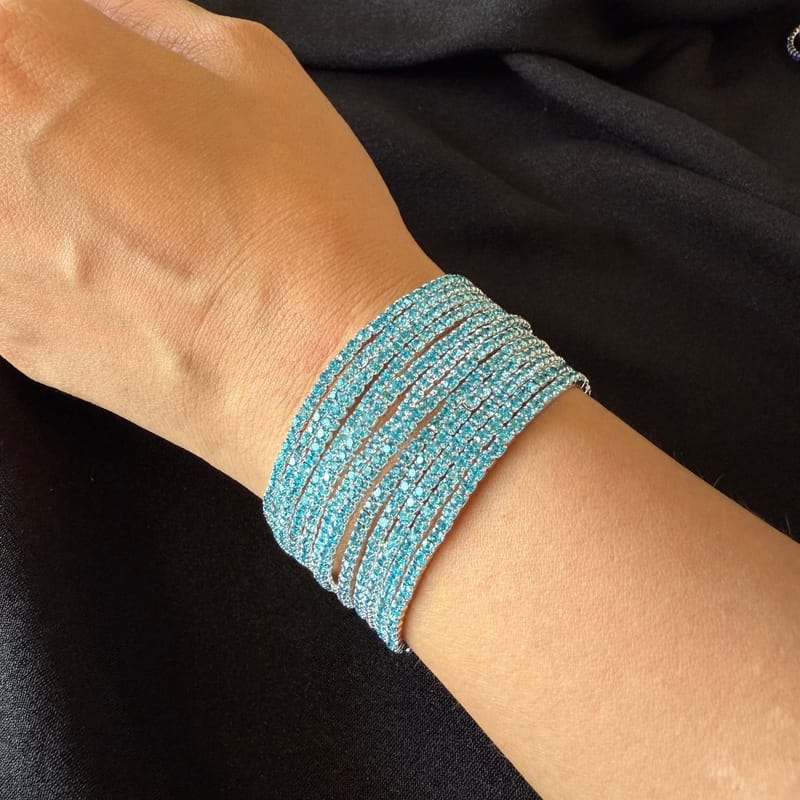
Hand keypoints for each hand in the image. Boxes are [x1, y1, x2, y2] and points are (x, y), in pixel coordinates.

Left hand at [0, 0, 442, 494]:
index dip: (54, 43)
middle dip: (41, 114)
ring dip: (38, 191)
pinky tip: (107, 268)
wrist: (322, 365)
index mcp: (27, 51)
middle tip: (112, 142)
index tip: (90, 71)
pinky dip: (37, 256)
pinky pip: (3, 269)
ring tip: (118, 216)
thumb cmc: (302, 210)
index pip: (8, 19)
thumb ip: (144, 20)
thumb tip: (100, 18)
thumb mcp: (249, 64)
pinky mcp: (6, 337)